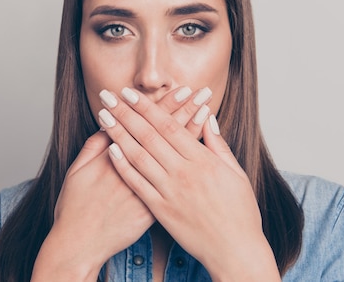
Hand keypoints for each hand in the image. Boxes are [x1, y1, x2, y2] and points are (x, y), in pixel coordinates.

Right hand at [31, 86, 204, 280]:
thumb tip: (107, 124)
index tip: (180, 89)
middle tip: (201, 91)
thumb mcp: (77, 171)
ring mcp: (148, 190)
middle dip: (184, 110)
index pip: (145, 123)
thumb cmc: (75, 207)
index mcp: (116, 156)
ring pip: (174, 155)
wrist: (78, 244)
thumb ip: (94, 146)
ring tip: (205, 110)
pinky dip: (188, 164)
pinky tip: (201, 149)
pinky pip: (177, 181)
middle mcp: (135, 169)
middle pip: (165, 134)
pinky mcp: (154, 209)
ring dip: (190, 130)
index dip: (163, 105)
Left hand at [99, 87, 280, 280]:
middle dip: (126, 113)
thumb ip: (218, 145)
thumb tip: (208, 119)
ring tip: (103, 117)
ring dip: (118, 134)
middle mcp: (184, 172)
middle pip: (148, 135)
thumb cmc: (240, 213)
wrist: (236, 250)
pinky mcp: (161, 211)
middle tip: (108, 96)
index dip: (147, 107)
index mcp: (202, 160)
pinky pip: (138, 184)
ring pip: (139, 156)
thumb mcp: (235, 173)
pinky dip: (124, 166)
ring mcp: (171, 192)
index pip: (169, 125)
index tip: (130, 93)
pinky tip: (111, 150)